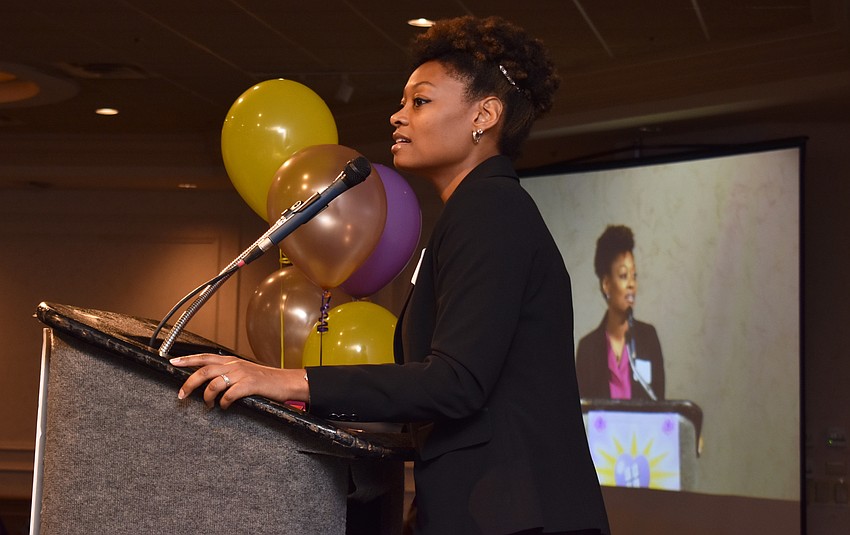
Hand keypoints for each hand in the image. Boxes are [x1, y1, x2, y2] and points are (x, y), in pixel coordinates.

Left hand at [169, 354, 308, 408]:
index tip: (173, 362)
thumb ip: (229, 373)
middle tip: (181, 395)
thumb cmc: (267, 380)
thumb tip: (211, 382)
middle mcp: (234, 365)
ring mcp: (241, 374)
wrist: (287, 382)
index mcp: (232, 361)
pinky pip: (228, 395)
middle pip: (204, 370)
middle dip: (189, 383)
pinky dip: (223, 403)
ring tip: (207, 405)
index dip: (188, 359)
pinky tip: (225, 407)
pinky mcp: (249, 385)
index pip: (205, 357)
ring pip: (213, 383)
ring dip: (206, 397)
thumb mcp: (245, 372)